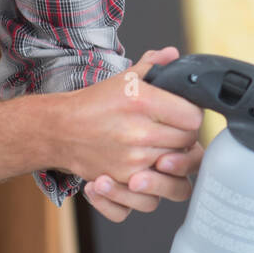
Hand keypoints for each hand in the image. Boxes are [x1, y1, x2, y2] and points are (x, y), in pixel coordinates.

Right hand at [53, 46, 203, 220]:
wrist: (59, 129)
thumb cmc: (94, 103)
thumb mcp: (125, 78)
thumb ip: (154, 65)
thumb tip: (173, 55)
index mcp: (143, 102)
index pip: (194, 118)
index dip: (192, 115)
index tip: (185, 113)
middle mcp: (139, 133)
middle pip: (188, 143)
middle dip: (185, 137)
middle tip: (174, 131)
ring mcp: (131, 161)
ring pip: (176, 171)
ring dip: (173, 163)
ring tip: (164, 152)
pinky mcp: (121, 181)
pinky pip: (150, 197)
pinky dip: (153, 190)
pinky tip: (149, 175)